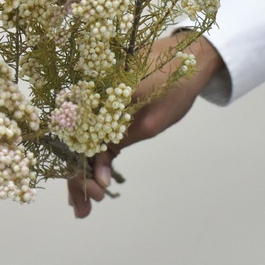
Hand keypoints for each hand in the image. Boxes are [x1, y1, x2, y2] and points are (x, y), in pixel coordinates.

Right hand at [67, 33, 223, 217]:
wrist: (190, 56)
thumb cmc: (173, 84)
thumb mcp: (150, 120)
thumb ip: (119, 142)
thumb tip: (99, 173)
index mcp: (93, 91)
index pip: (76, 137)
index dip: (80, 169)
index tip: (96, 193)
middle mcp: (87, 93)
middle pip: (74, 140)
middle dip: (78, 177)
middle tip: (85, 209)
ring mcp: (94, 97)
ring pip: (82, 138)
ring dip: (84, 170)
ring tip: (87, 203)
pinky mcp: (104, 103)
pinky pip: (93, 130)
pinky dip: (95, 154)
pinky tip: (94, 178)